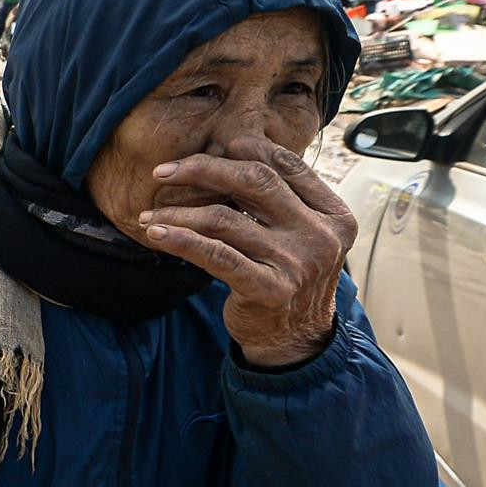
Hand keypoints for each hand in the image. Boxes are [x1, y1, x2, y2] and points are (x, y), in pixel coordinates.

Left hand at [136, 135, 356, 367]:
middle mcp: (320, 236)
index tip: (212, 146)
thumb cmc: (287, 278)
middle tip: (164, 172)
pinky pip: (215, 255)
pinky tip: (156, 233)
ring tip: (151, 213)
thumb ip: (279, 200)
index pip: (287, 165)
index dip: (247, 148)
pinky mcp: (269, 290)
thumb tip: (227, 152)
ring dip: (179, 211)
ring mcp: (296, 263)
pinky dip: (181, 240)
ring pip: (225, 219)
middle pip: (255, 181)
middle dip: (204, 169)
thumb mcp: (299, 235)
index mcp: (334, 215)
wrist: (294, 341)